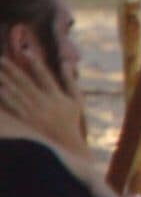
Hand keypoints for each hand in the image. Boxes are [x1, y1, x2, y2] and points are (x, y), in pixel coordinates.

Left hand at [0, 38, 87, 153]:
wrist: (66, 144)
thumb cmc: (71, 120)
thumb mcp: (76, 100)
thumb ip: (70, 81)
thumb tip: (66, 63)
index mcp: (56, 96)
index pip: (44, 76)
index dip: (35, 63)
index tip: (26, 52)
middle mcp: (44, 103)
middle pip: (25, 83)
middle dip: (13, 70)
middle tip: (2, 59)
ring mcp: (33, 112)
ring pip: (17, 93)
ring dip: (6, 81)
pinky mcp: (26, 121)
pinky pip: (14, 108)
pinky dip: (7, 98)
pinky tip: (0, 90)